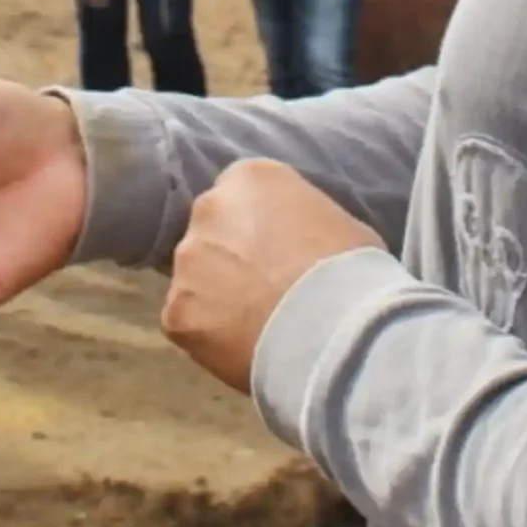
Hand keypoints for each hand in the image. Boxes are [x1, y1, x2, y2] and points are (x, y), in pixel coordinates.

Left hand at [160, 159, 383, 394]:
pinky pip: (189, 322)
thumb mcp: (340, 224)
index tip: (277, 254)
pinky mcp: (175, 311)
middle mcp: (208, 209)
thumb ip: (303, 224)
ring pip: (196, 279)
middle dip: (230, 258)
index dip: (259, 228)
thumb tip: (299, 244)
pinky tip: (242, 348)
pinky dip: (209, 336)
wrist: (333, 327)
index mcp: (250, 178)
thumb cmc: (351, 270)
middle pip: (211, 233)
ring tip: (255, 326)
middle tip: (263, 290)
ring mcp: (187, 261)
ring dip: (216, 297)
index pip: (242, 196)